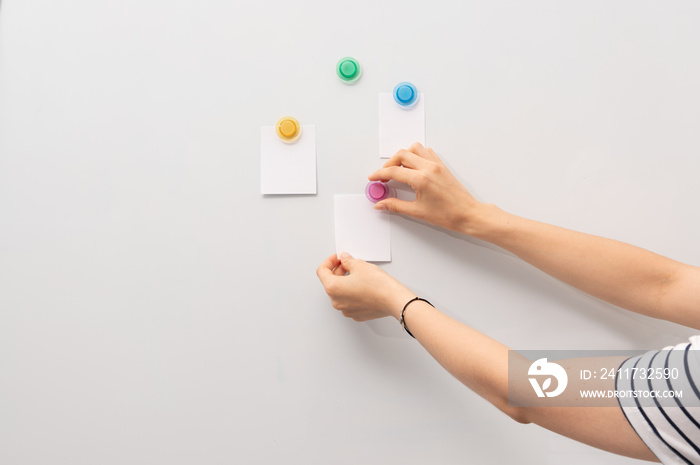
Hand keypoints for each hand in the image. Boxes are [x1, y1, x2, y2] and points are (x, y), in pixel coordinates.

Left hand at [316, 252, 414, 320]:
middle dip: (338, 271)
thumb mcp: (359, 265)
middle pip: (330, 283)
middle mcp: (336, 302)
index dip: (329, 261)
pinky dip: (352, 292)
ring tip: (357, 274)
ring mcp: (346, 310)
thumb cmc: (378, 285)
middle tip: (348, 263)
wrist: (393, 299)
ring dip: (345, 282)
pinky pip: (349, 301)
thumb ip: (347, 261)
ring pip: (340, 293)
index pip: (322, 272)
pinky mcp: (356, 314)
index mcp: (333, 288)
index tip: (337, 258)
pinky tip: (363, 285)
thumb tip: (344, 259)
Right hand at [368, 142, 482, 232]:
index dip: (380, 174)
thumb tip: (381, 204)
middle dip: (389, 164)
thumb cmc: (448, 214)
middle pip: (401, 155)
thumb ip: (396, 205)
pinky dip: (416, 155)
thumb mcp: (417, 211)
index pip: (394, 171)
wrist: (468, 214)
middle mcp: (429, 168)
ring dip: (402, 156)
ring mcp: (436, 164)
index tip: (373, 178)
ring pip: (414, 149)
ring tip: (397, 169)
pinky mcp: (442, 165)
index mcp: (421, 179)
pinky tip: (412, 166)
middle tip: (383, 175)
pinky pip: (426, 152)